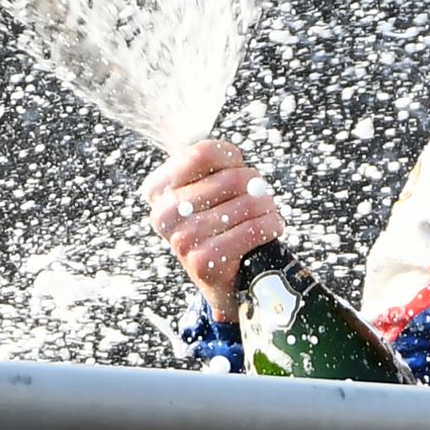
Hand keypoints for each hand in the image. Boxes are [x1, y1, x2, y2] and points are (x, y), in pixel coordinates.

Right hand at [140, 139, 284, 320]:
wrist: (221, 277)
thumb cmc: (218, 222)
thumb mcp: (208, 188)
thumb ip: (217, 165)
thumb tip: (243, 170)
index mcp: (158, 189)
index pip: (203, 152)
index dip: (232, 158)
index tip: (238, 169)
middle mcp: (163, 214)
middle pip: (233, 178)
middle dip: (256, 185)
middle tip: (260, 196)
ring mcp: (182, 238)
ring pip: (248, 203)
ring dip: (267, 207)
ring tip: (266, 214)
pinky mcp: (203, 261)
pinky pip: (253, 230)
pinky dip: (271, 226)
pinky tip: (271, 228)